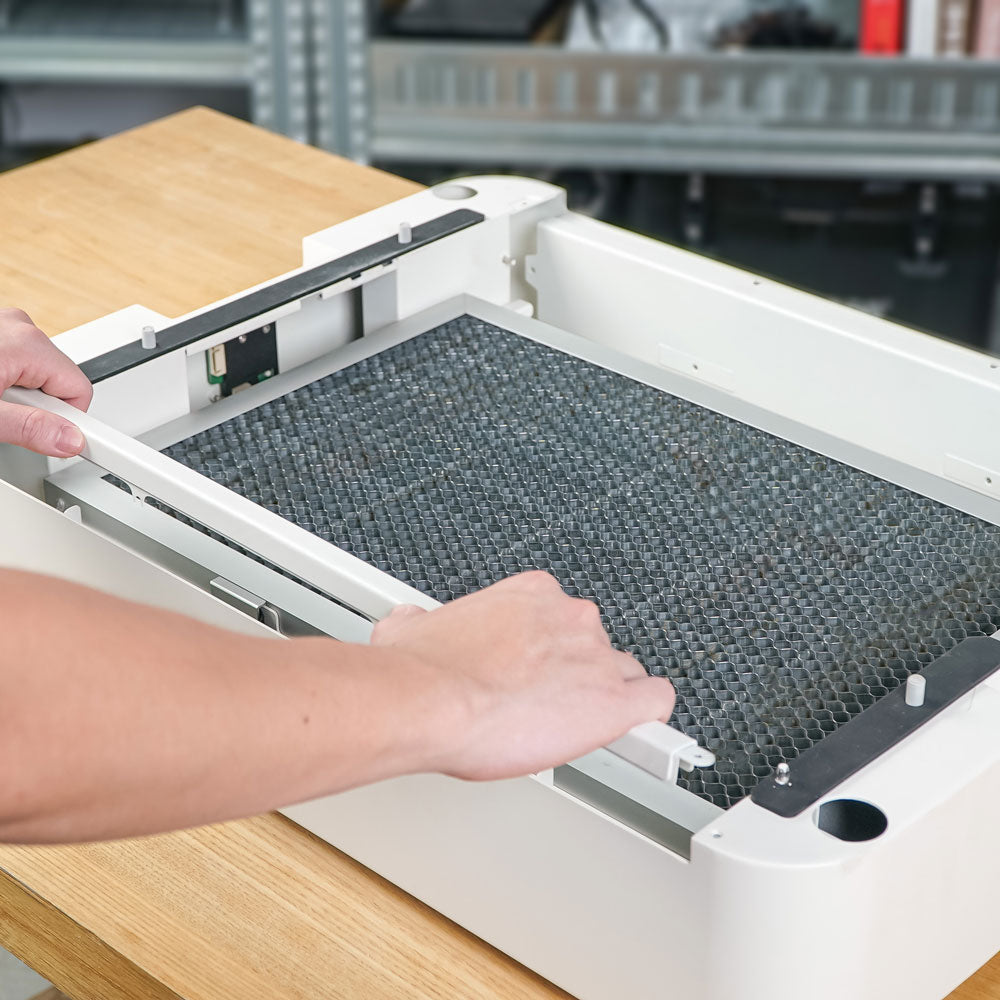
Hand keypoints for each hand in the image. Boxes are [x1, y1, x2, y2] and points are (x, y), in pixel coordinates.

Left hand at [0, 307, 91, 456]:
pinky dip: (6, 378)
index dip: (71, 422)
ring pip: (36, 372)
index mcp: (28, 343)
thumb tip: (71, 440)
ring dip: (17, 393)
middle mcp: (20, 327)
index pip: (80, 391)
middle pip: (59, 381)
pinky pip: (17, 361)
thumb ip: (30, 428)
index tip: (72, 445)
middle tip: (3, 418)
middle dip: (36, 406)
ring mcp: (5, 326)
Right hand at [371, 571, 675, 780]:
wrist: (430, 700)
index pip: (563, 619)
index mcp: (532, 595)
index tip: (535, 670)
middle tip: (544, 702)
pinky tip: (633, 728)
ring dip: (604, 695)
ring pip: (624, 674)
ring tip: (576, 724)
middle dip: (575, 674)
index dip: (552, 651)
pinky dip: (646, 715)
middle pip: (595, 646)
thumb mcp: (409, 627)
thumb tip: (409, 621)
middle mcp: (569, 616)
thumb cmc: (422, 669)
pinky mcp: (614, 701)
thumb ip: (421, 621)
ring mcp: (595, 656)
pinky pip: (654, 701)